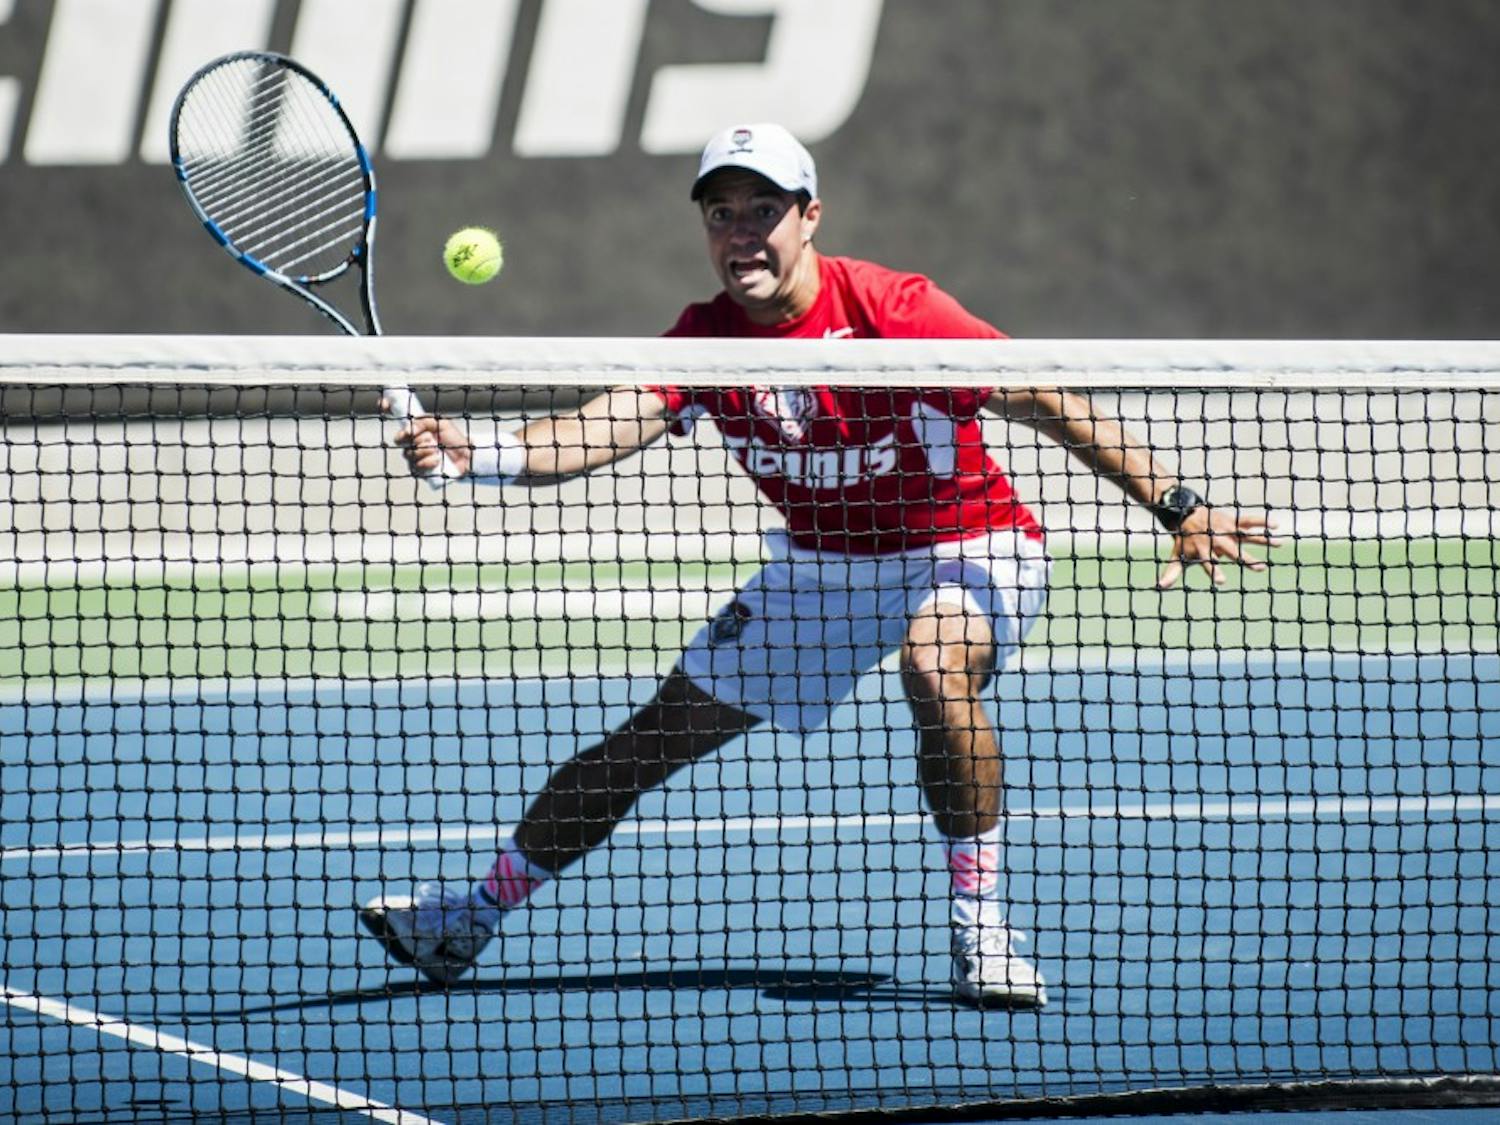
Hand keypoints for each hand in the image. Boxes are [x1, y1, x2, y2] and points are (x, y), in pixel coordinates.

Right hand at [381, 399, 472, 477]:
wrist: (466, 456)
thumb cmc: (455, 440)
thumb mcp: (441, 424)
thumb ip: (424, 422)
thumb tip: (410, 428)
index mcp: (416, 429)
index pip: (397, 418)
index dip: (388, 409)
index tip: (384, 404)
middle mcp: (412, 442)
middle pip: (399, 439)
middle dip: (413, 438)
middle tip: (428, 437)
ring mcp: (415, 457)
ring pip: (408, 453)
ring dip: (423, 450)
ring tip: (437, 449)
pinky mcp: (420, 471)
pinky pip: (415, 467)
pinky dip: (427, 462)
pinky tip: (437, 460)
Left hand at [1157, 507, 1280, 588]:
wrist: (1185, 514)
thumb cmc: (1184, 541)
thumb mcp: (1177, 556)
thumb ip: (1172, 572)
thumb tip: (1159, 586)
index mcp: (1203, 550)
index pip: (1207, 563)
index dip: (1213, 571)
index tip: (1222, 581)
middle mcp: (1216, 540)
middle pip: (1232, 551)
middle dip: (1245, 558)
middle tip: (1259, 568)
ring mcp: (1226, 530)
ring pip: (1246, 535)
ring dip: (1262, 540)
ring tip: (1279, 544)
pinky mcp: (1232, 522)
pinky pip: (1249, 521)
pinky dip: (1262, 522)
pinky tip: (1276, 526)